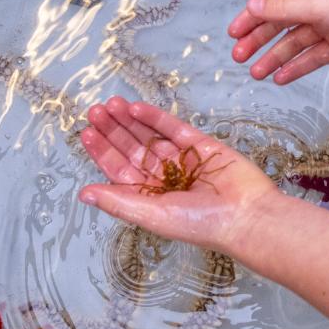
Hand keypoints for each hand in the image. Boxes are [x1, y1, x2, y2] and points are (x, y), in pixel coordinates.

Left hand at [77, 97, 281, 255]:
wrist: (244, 215)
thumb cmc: (200, 224)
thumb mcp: (151, 215)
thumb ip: (117, 201)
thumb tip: (84, 194)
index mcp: (149, 197)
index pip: (119, 170)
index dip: (103, 151)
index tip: (87, 133)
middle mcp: (163, 178)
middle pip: (131, 149)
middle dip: (113, 131)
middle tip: (95, 111)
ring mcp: (182, 159)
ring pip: (149, 136)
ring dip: (129, 121)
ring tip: (110, 104)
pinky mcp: (200, 145)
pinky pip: (172, 128)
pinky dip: (154, 117)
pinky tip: (136, 107)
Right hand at [227, 0, 328, 83]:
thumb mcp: (319, 5)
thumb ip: (284, 8)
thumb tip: (252, 6)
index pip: (272, 3)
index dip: (251, 17)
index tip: (232, 35)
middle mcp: (317, 6)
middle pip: (281, 23)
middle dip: (259, 40)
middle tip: (239, 58)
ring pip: (296, 43)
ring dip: (276, 57)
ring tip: (256, 74)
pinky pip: (314, 56)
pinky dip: (298, 66)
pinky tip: (282, 78)